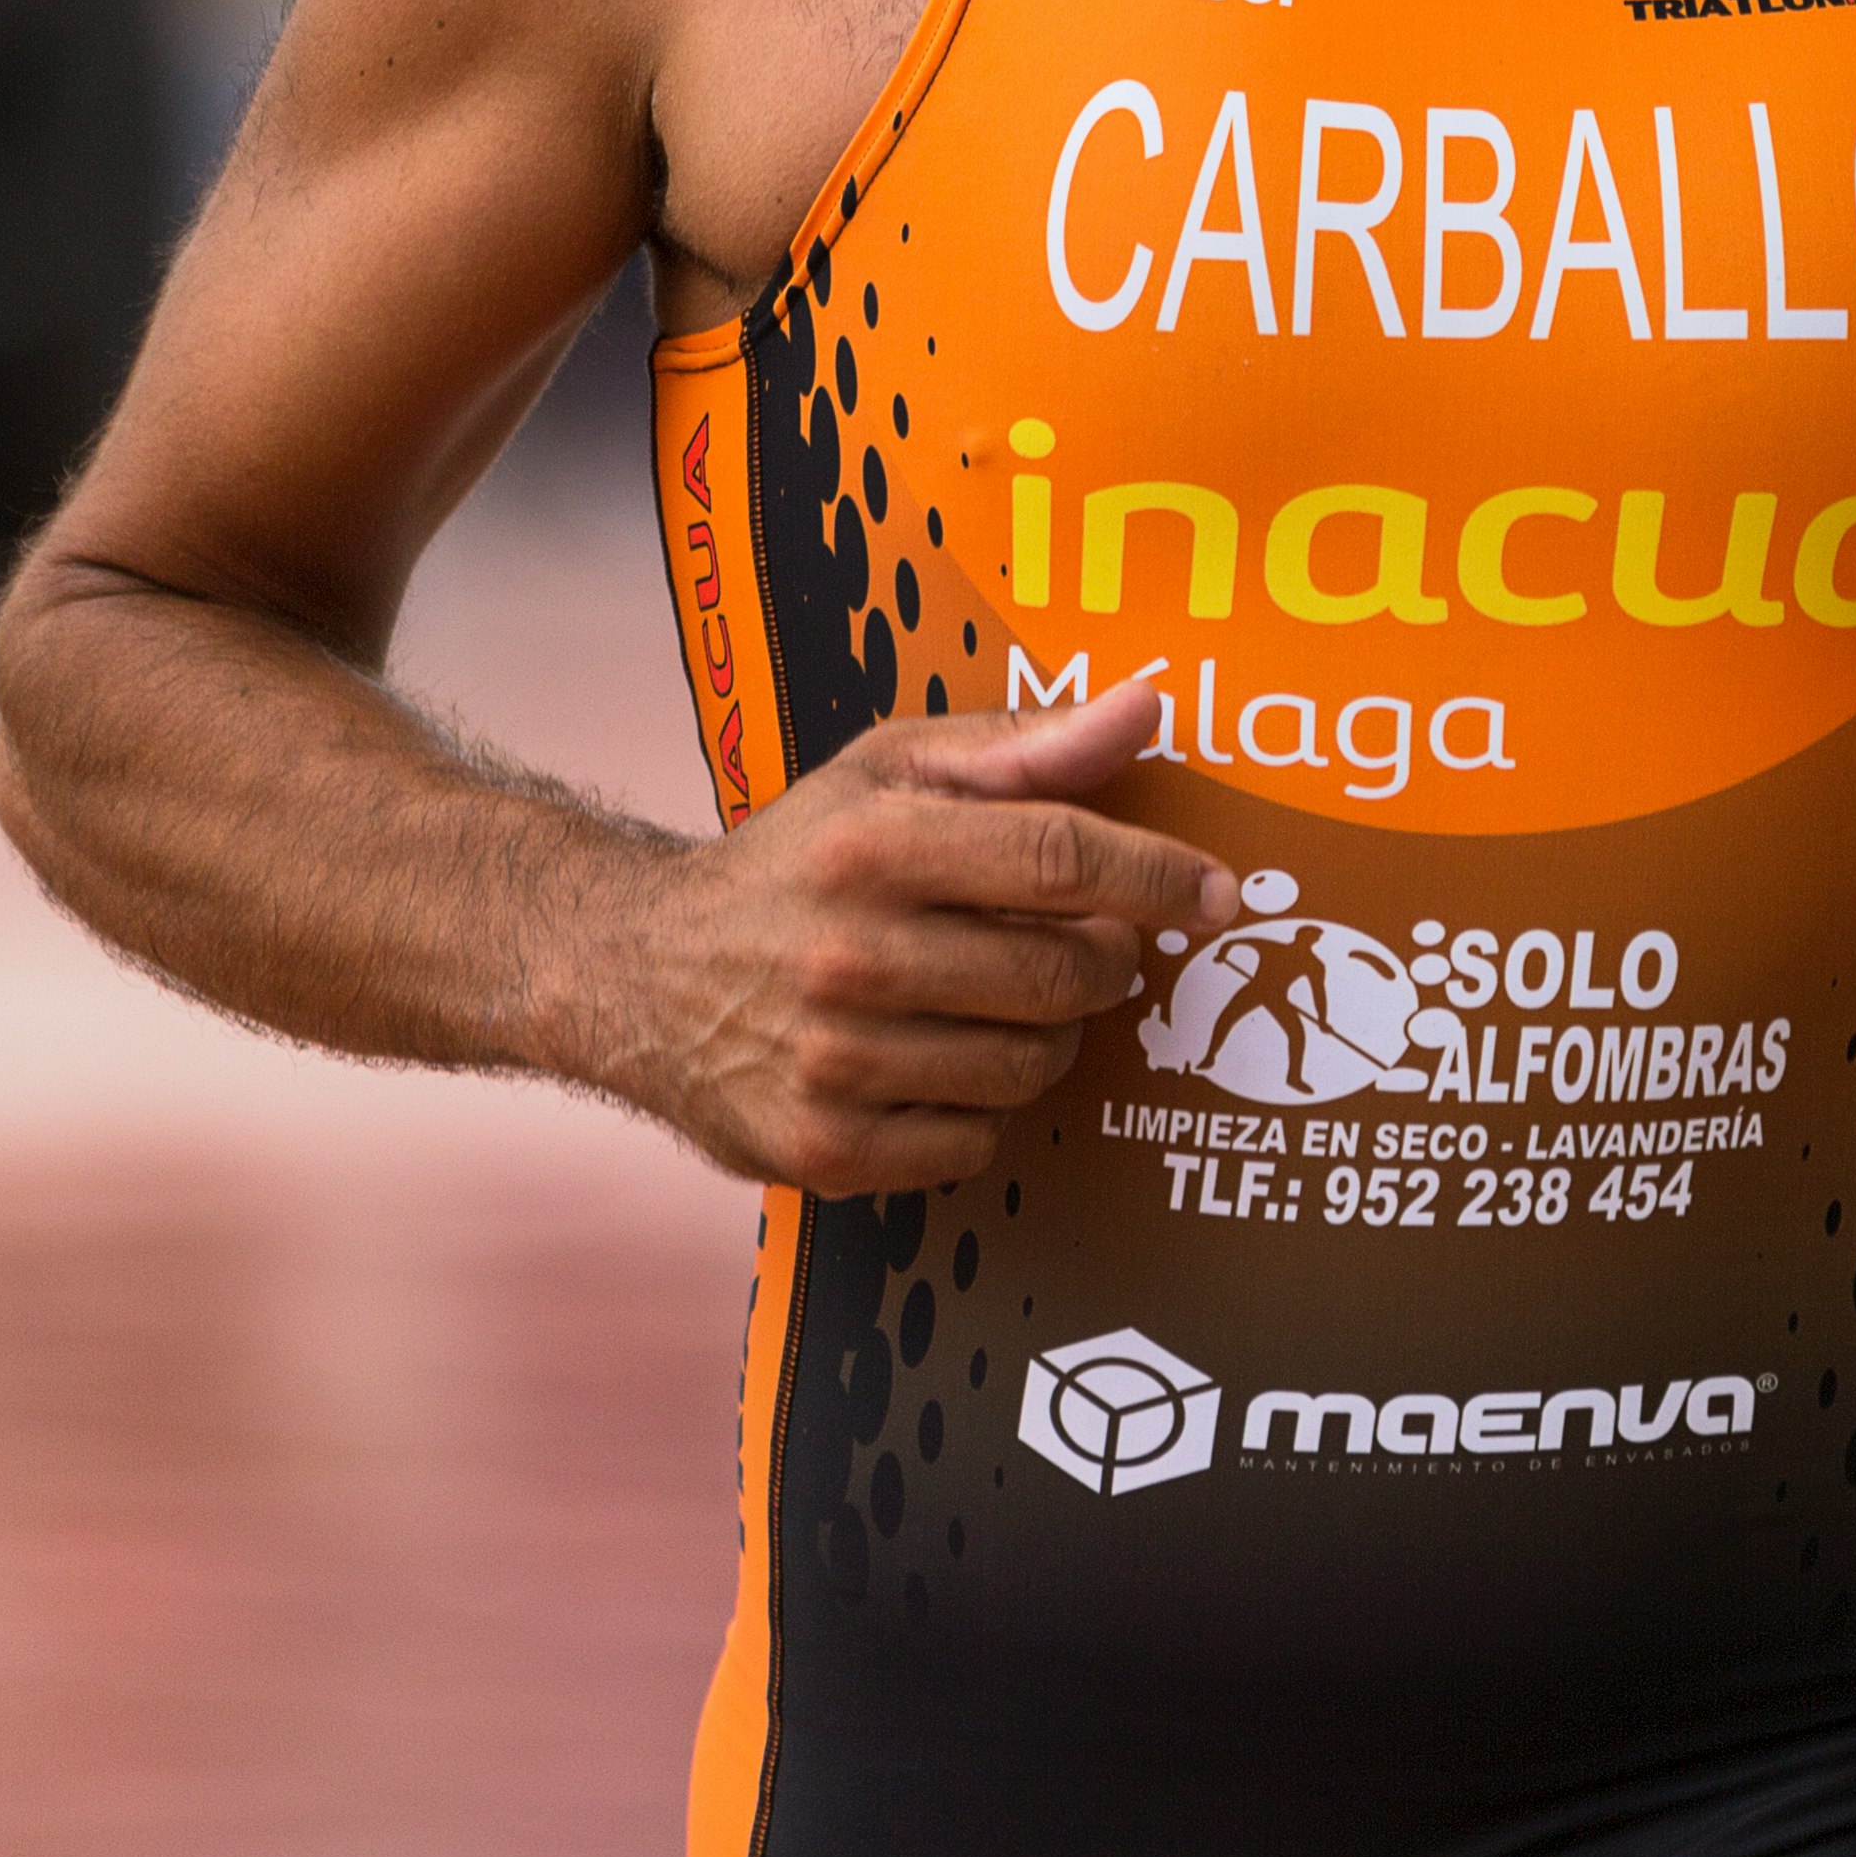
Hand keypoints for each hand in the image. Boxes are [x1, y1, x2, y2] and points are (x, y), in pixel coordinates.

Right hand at [584, 688, 1238, 1196]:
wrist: (638, 974)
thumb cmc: (794, 860)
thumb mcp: (888, 771)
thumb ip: (1024, 743)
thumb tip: (1148, 706)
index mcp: (871, 844)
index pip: (1059, 856)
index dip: (1158, 876)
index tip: (1217, 894)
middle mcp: (848, 954)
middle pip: (1065, 973)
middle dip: (1104, 961)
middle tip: (1085, 946)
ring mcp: (834, 1062)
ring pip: (1033, 1065)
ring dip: (1047, 1036)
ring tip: (998, 999)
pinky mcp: (825, 1151)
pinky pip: (978, 1141)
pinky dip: (982, 1106)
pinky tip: (937, 1062)